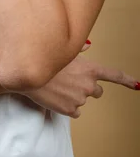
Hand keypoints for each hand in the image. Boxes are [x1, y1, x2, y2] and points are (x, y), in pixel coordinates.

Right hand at [21, 42, 138, 117]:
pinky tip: (56, 95)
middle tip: (71, 81)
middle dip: (87, 87)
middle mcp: (88, 85)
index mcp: (90, 69)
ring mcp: (80, 99)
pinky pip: (74, 110)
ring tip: (57, 85)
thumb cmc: (45, 58)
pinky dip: (66, 105)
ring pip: (82, 100)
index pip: (114, 75)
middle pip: (97, 91)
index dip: (127, 80)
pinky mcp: (70, 110)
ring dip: (73, 94)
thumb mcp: (64, 49)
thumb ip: (79, 50)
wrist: (28, 74)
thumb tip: (87, 45)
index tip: (137, 84)